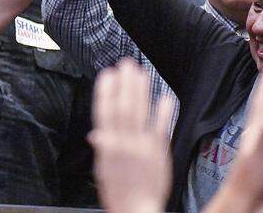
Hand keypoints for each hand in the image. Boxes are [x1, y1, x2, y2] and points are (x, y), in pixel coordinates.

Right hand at [89, 59, 175, 212]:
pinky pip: (161, 127)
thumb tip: (96, 135)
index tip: (107, 75)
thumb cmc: (119, 194)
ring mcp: (141, 146)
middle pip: (123, 107)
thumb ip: (103, 149)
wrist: (136, 210)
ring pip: (140, 112)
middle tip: (127, 64)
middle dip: (124, 84)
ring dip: (141, 90)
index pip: (104, 112)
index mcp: (107, 146)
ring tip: (141, 73)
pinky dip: (163, 111)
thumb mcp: (103, 170)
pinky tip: (165, 97)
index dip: (105, 92)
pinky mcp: (158, 152)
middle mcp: (123, 143)